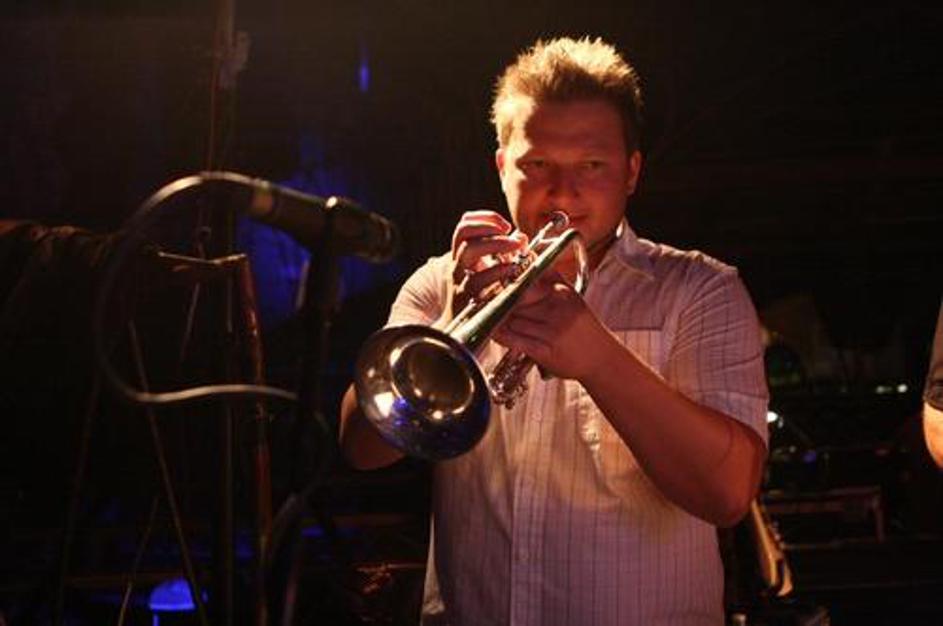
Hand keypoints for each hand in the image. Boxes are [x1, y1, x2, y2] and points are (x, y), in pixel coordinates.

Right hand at [447, 210, 527, 319]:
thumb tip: (522, 237)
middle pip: (464, 234)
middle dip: (490, 227)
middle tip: (511, 233)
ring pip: (469, 251)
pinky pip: (478, 280)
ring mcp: (459, 283)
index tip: (504, 225)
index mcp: (460, 260)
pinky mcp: (467, 300)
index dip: (483, 218)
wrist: (457, 339)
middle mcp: (456, 268)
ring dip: (495, 243)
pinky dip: (497, 270)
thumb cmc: (478, 306)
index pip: (464, 226)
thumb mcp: (486, 278)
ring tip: (516, 245)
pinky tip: (512, 269)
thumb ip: (501, 259)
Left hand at [492, 272, 610, 380]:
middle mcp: (558, 309)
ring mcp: (552, 330)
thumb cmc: (583, 328)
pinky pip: (514, 339)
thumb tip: (528, 256)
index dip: (509, 281)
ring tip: (493, 318)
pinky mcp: (545, 351)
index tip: (497, 282)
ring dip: (499, 319)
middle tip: (490, 301)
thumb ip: (551, 277)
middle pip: (516, 299)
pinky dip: (501, 336)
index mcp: (564, 292)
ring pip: (512, 318)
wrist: (602, 358)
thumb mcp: (572, 297)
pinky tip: (495, 333)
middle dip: (502, 301)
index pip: (527, 279)